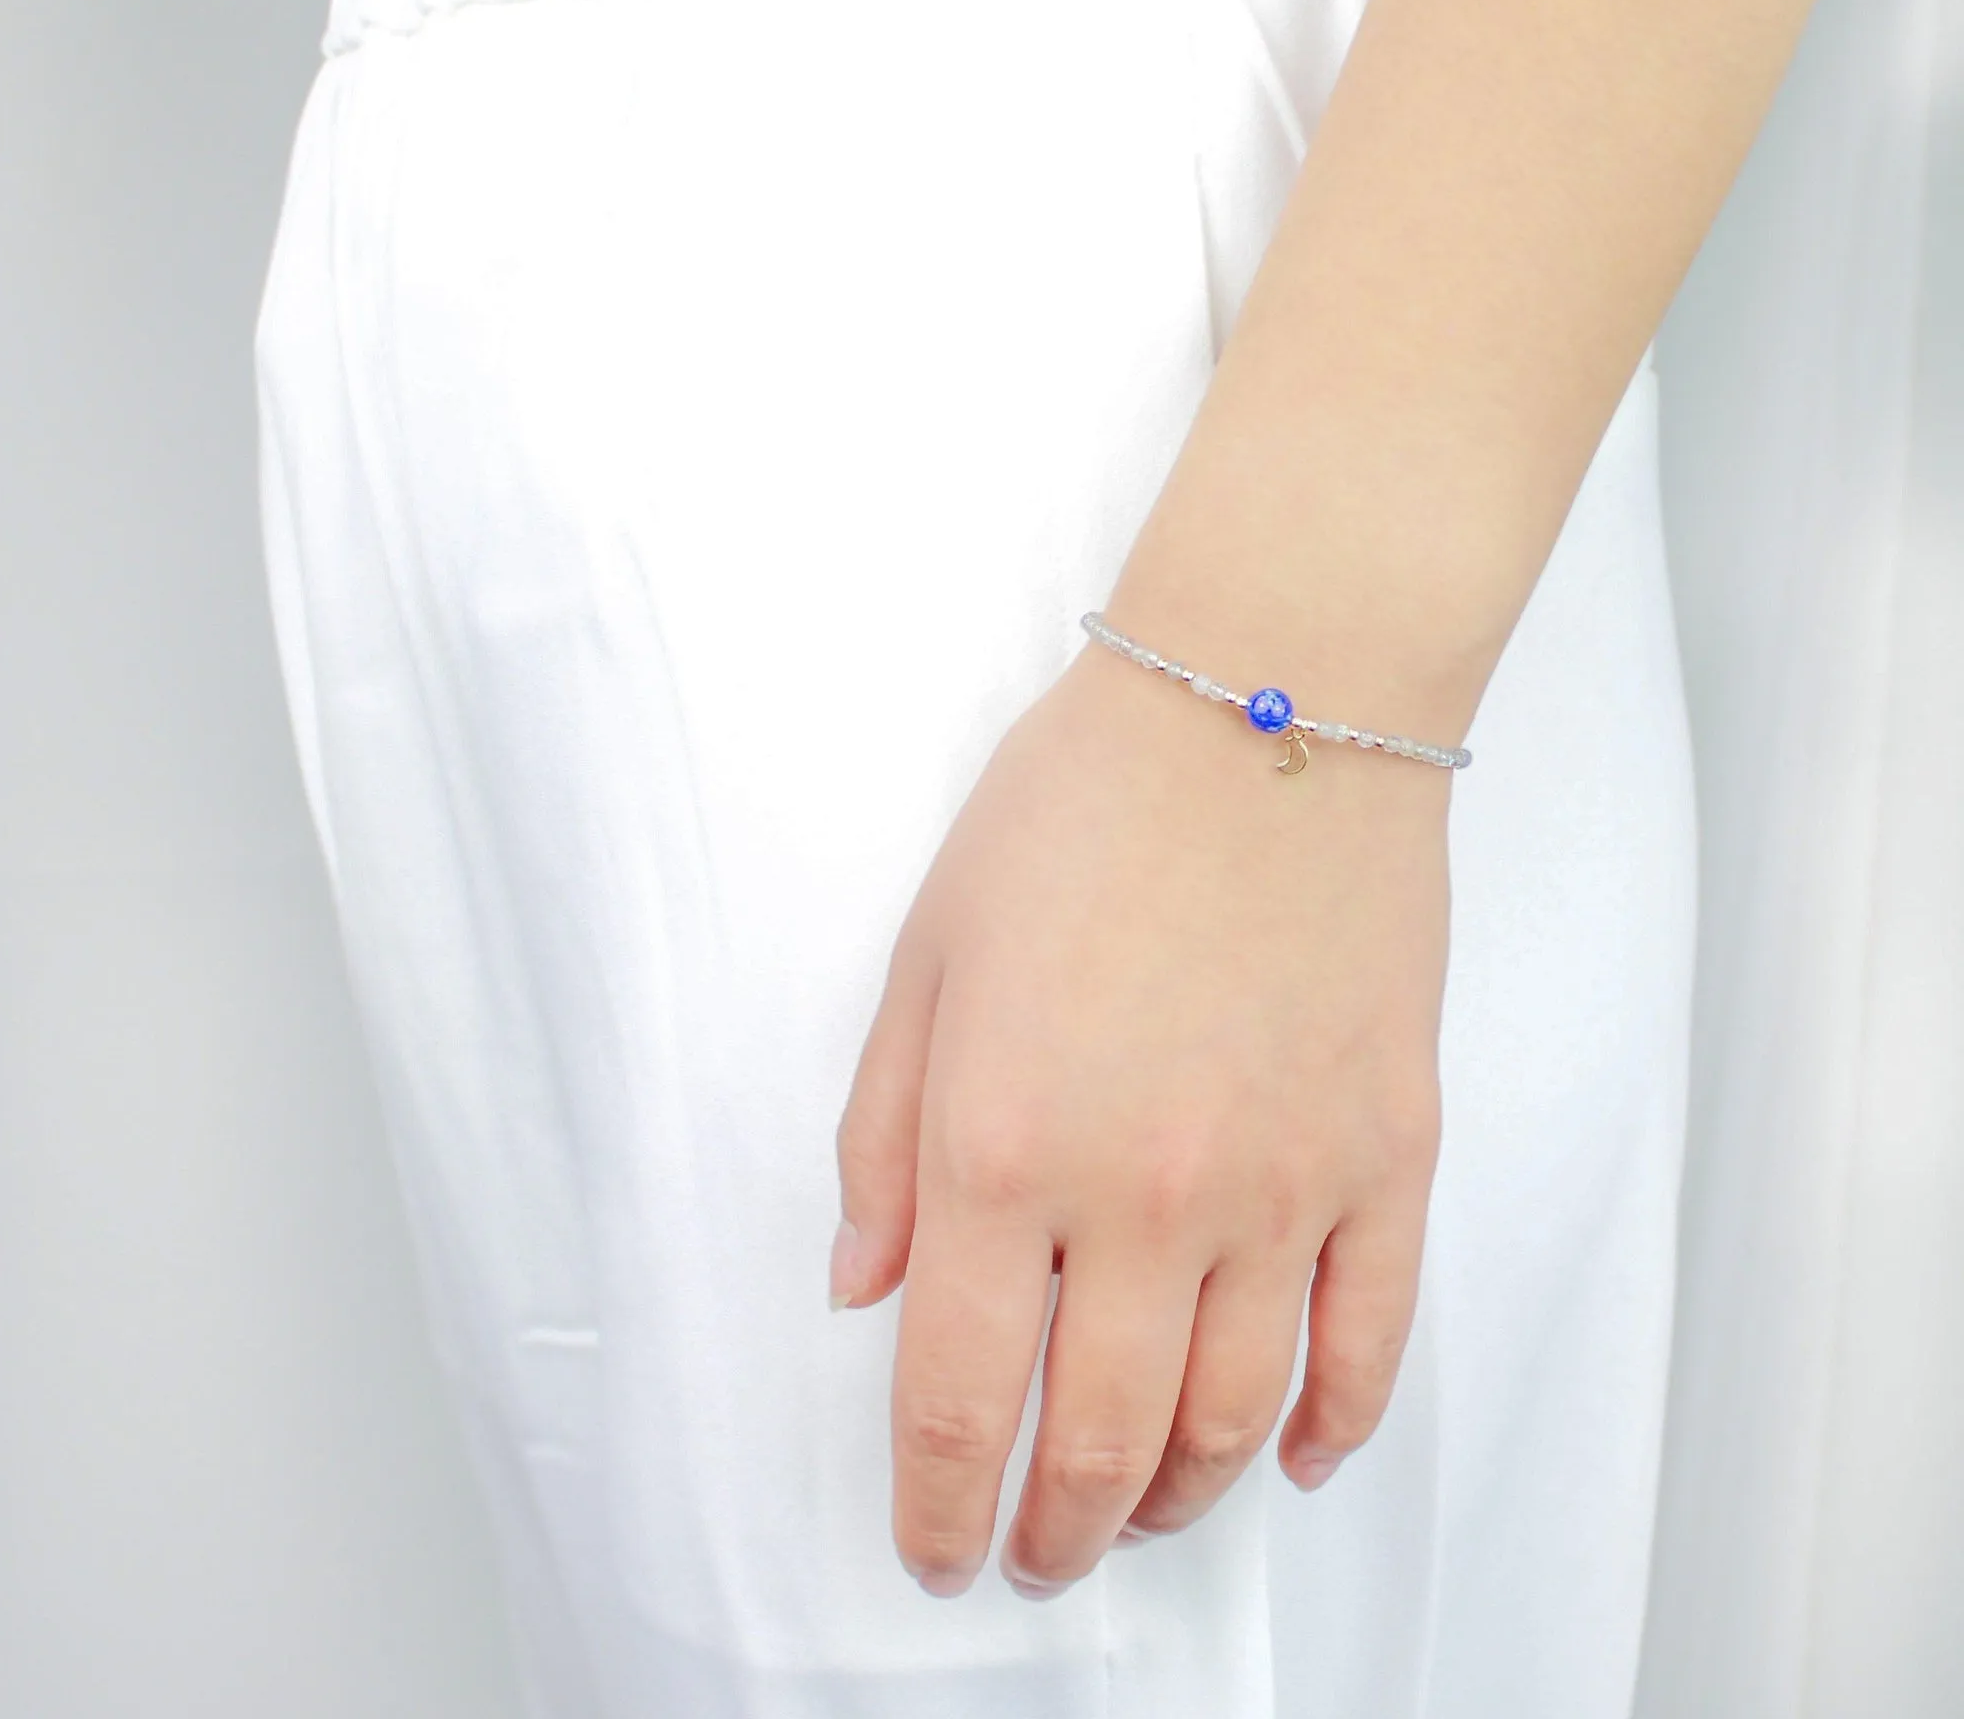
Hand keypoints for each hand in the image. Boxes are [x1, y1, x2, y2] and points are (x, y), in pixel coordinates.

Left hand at [828, 630, 1451, 1598]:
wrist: (1262, 702)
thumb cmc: (1079, 807)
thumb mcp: (928, 957)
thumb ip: (884, 1139)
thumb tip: (866, 1287)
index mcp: (1008, 1151)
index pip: (963, 1398)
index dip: (941, 1503)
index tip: (936, 1549)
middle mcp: (1149, 1199)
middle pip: (1102, 1440)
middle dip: (1055, 1529)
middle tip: (1035, 1553)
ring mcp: (1286, 1186)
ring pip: (1238, 1418)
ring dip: (1179, 1498)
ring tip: (1139, 1515)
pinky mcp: (1389, 1154)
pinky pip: (1373, 1338)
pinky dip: (1336, 1424)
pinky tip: (1298, 1456)